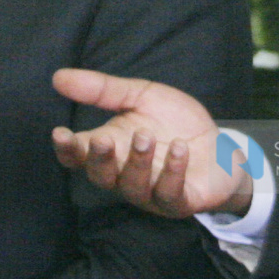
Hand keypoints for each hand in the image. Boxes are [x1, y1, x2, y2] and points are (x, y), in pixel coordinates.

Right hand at [52, 69, 251, 218]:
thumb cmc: (175, 122)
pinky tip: (180, 149)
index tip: (60, 133)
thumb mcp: (141, 96)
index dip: (67, 149)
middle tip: (103, 139)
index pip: (79, 155)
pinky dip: (173, 172)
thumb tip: (58, 77)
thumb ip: (103, 89)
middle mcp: (125, 174)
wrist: (220, 143)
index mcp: (112, 149)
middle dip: (99, 159)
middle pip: (100, 176)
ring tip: (146, 137)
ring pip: (133, 187)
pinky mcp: (180, 201)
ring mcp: (152, 191)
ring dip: (137, 162)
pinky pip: (170, 194)